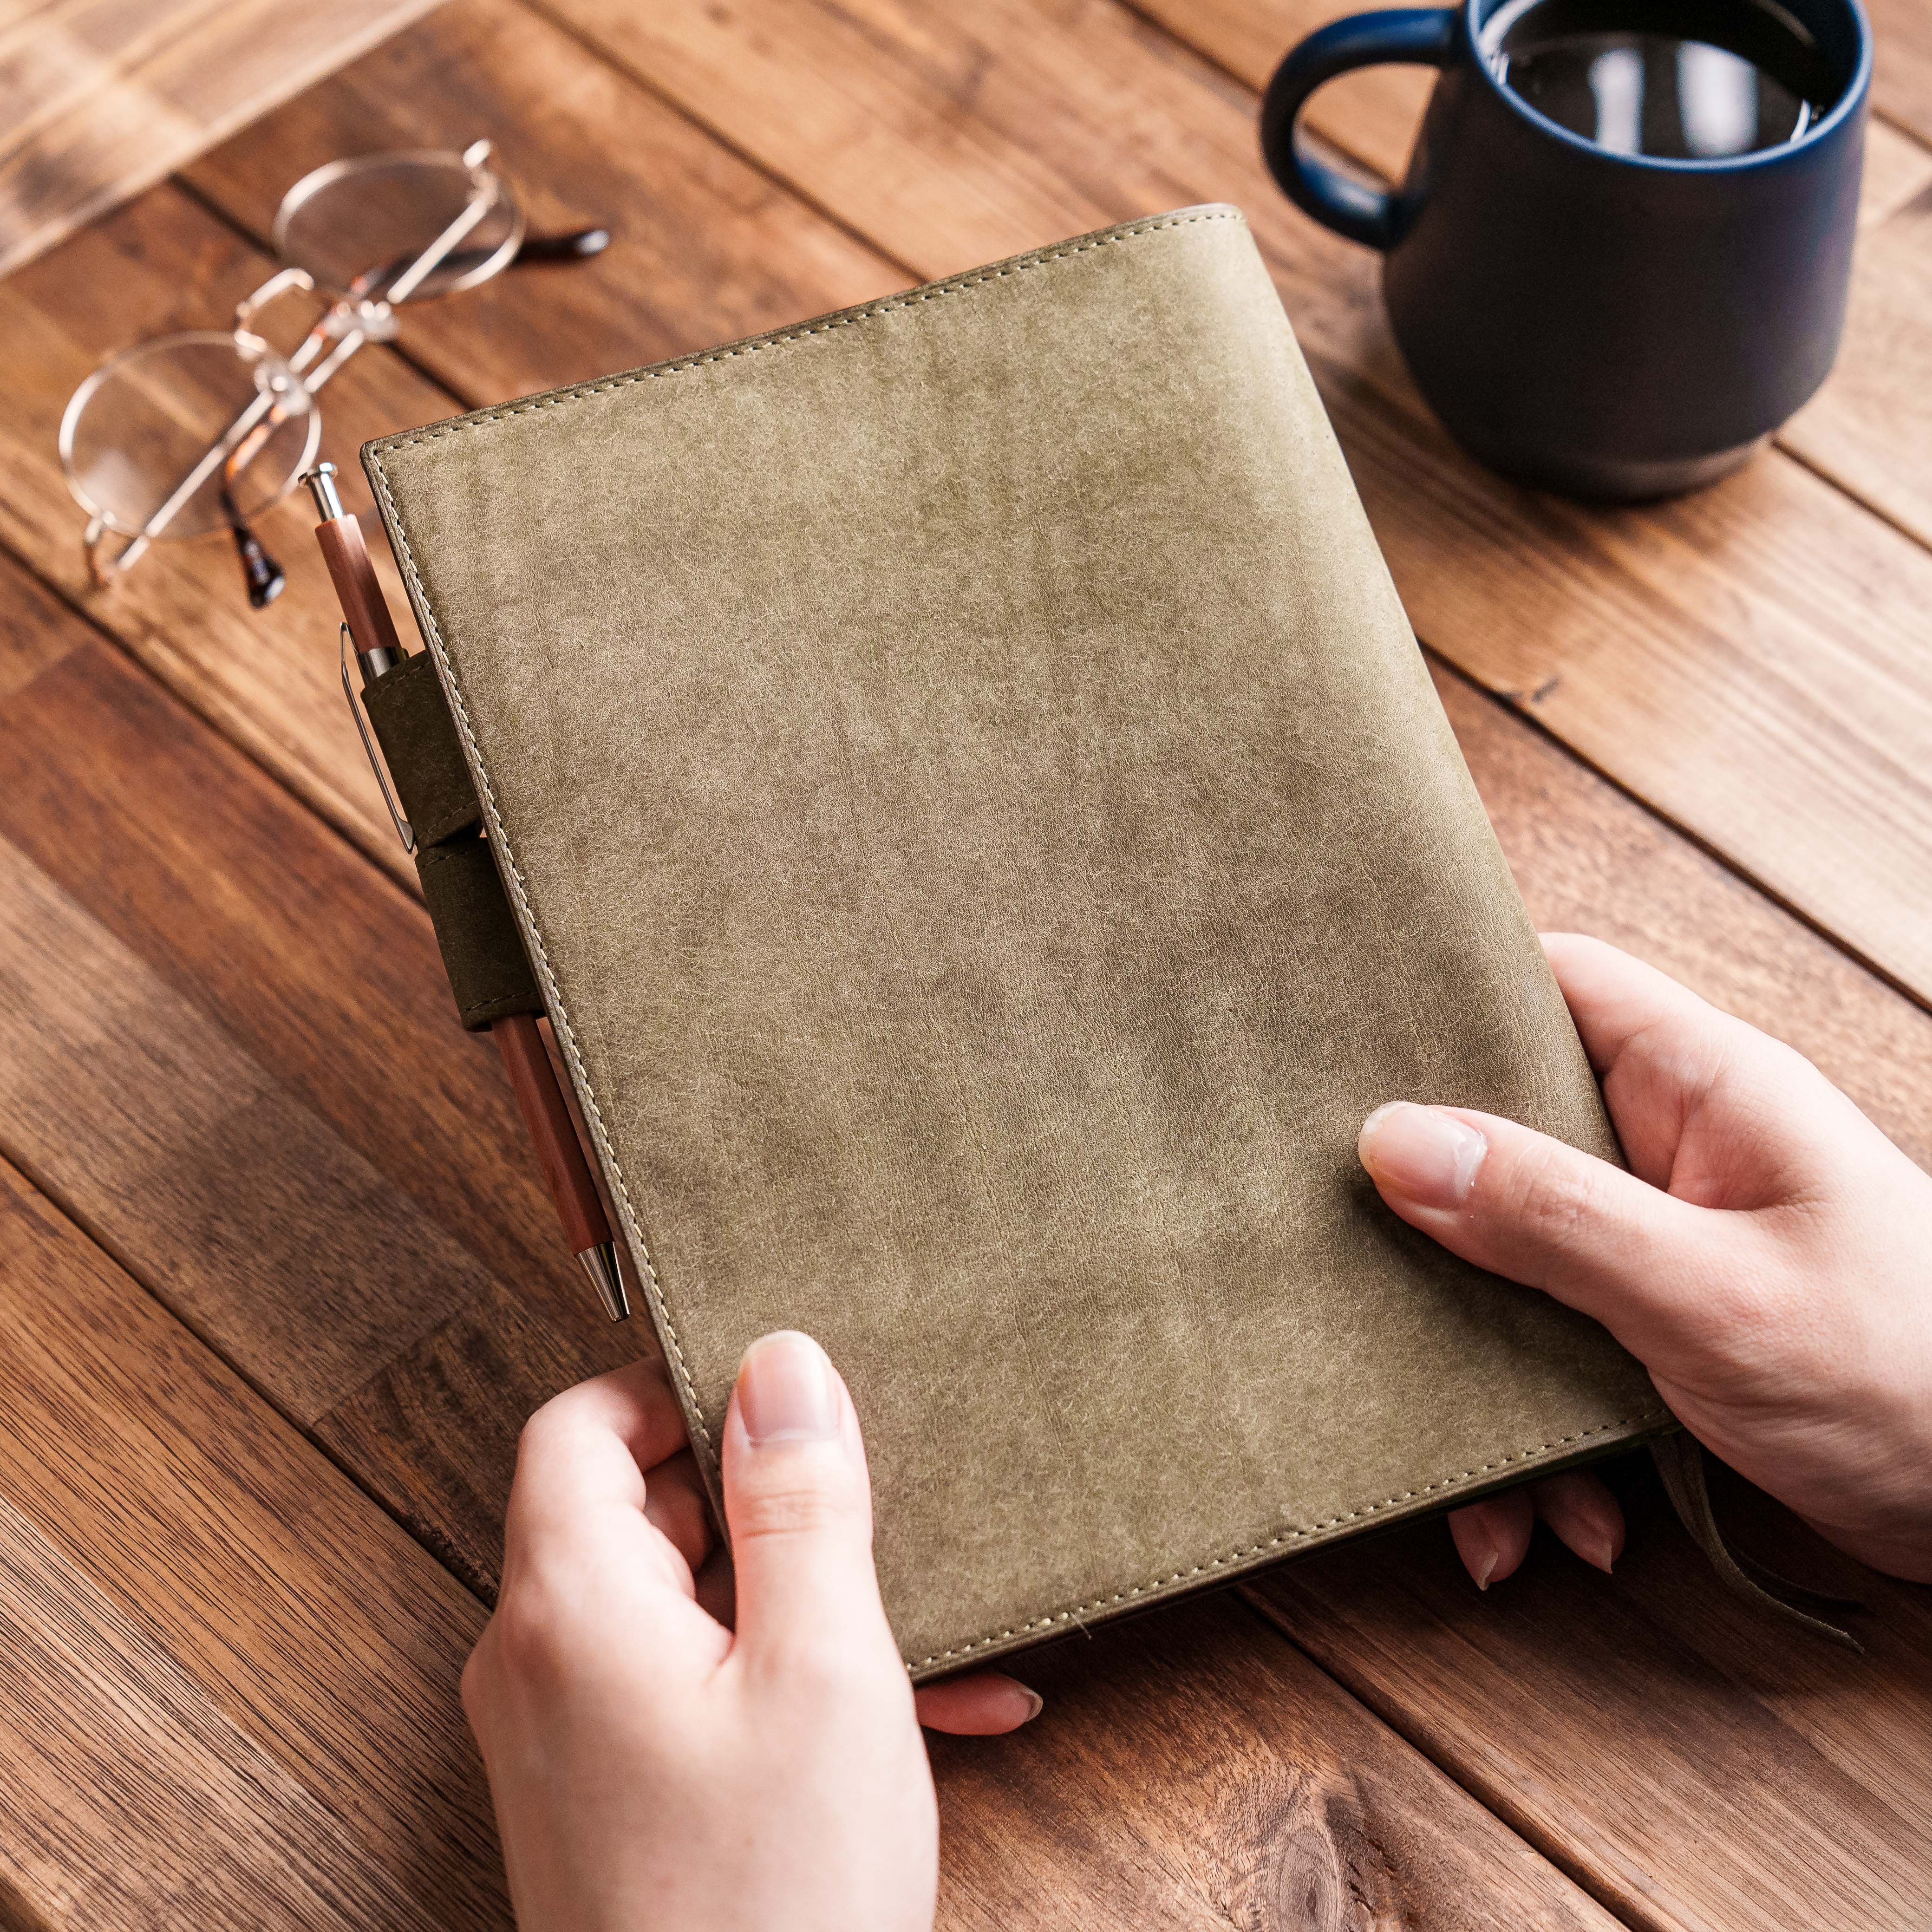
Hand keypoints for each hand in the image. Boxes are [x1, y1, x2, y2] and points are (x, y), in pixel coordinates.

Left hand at [462, 1333, 1039, 1931]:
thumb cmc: (776, 1901)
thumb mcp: (822, 1668)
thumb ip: (796, 1500)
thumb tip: (777, 1362)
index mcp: (569, 1607)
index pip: (577, 1423)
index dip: (675, 1385)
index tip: (779, 1394)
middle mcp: (540, 1665)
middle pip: (638, 1510)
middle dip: (771, 1504)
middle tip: (885, 1510)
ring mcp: (568, 1741)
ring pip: (687, 1608)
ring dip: (808, 1604)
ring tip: (936, 1635)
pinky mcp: (608, 1801)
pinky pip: (693, 1694)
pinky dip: (789, 1684)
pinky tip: (922, 1717)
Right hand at [1357, 933, 1931, 1589]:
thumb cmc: (1913, 1378)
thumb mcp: (1712, 1296)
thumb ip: (1551, 1215)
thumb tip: (1391, 1138)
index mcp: (1700, 1090)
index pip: (1551, 985)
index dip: (1444, 996)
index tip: (1334, 1047)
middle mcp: (1674, 1152)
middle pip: (1505, 1137)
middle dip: (1433, 1232)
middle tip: (1350, 1279)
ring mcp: (1666, 1245)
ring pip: (1517, 1268)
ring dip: (1488, 1380)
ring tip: (1495, 1497)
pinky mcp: (1663, 1332)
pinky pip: (1559, 1359)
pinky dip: (1546, 1448)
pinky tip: (1564, 1523)